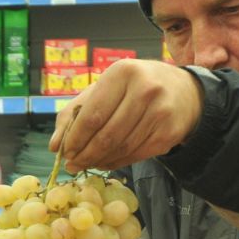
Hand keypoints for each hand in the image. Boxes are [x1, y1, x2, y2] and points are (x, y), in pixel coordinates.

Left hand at [50, 59, 204, 172]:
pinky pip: (135, 155)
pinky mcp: (169, 133)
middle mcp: (145, 90)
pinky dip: (117, 162)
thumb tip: (54, 145)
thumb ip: (74, 113)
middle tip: (72, 164)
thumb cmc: (134, 88)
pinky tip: (106, 161)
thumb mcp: (104, 88)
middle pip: (106, 136)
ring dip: (99, 161)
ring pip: (121, 149)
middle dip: (85, 155)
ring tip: (87, 163)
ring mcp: (160, 112)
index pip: (92, 116)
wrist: (184, 92)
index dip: (75, 139)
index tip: (64, 152)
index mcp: (123, 73)